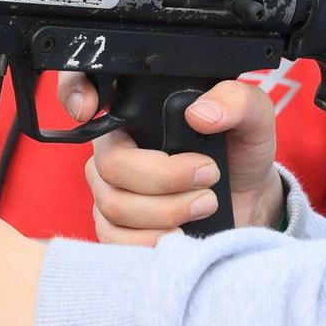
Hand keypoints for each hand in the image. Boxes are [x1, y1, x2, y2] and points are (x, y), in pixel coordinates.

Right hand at [65, 77, 281, 246]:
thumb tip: (201, 113)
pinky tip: (183, 234)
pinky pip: (116, 239)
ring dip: (168, 210)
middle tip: (207, 174)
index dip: (72, 92)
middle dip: (164, 176)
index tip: (89, 108)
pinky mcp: (117, 230)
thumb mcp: (253, 118)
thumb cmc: (241, 155)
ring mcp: (111, 190)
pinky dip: (154, 240)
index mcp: (137, 110)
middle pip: (109, 164)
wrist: (250, 203)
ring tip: (206, 203)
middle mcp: (116, 147)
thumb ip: (236, 101)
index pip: (82, 85)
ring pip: (114, 204)